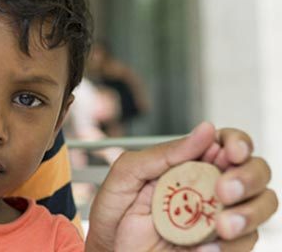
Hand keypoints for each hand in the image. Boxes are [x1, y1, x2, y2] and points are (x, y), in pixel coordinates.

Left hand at [86, 122, 277, 251]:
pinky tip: (204, 248)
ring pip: (261, 207)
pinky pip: (244, 245)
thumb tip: (204, 131)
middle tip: (223, 191)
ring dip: (247, 214)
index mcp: (190, 164)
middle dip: (248, 178)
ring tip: (220, 226)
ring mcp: (219, 217)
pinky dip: (230, 247)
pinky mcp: (221, 247)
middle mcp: (211, 187)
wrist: (109, 251)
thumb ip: (163, 153)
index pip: (228, 144)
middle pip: (256, 172)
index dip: (237, 143)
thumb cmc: (114, 212)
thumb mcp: (127, 175)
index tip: (229, 152)